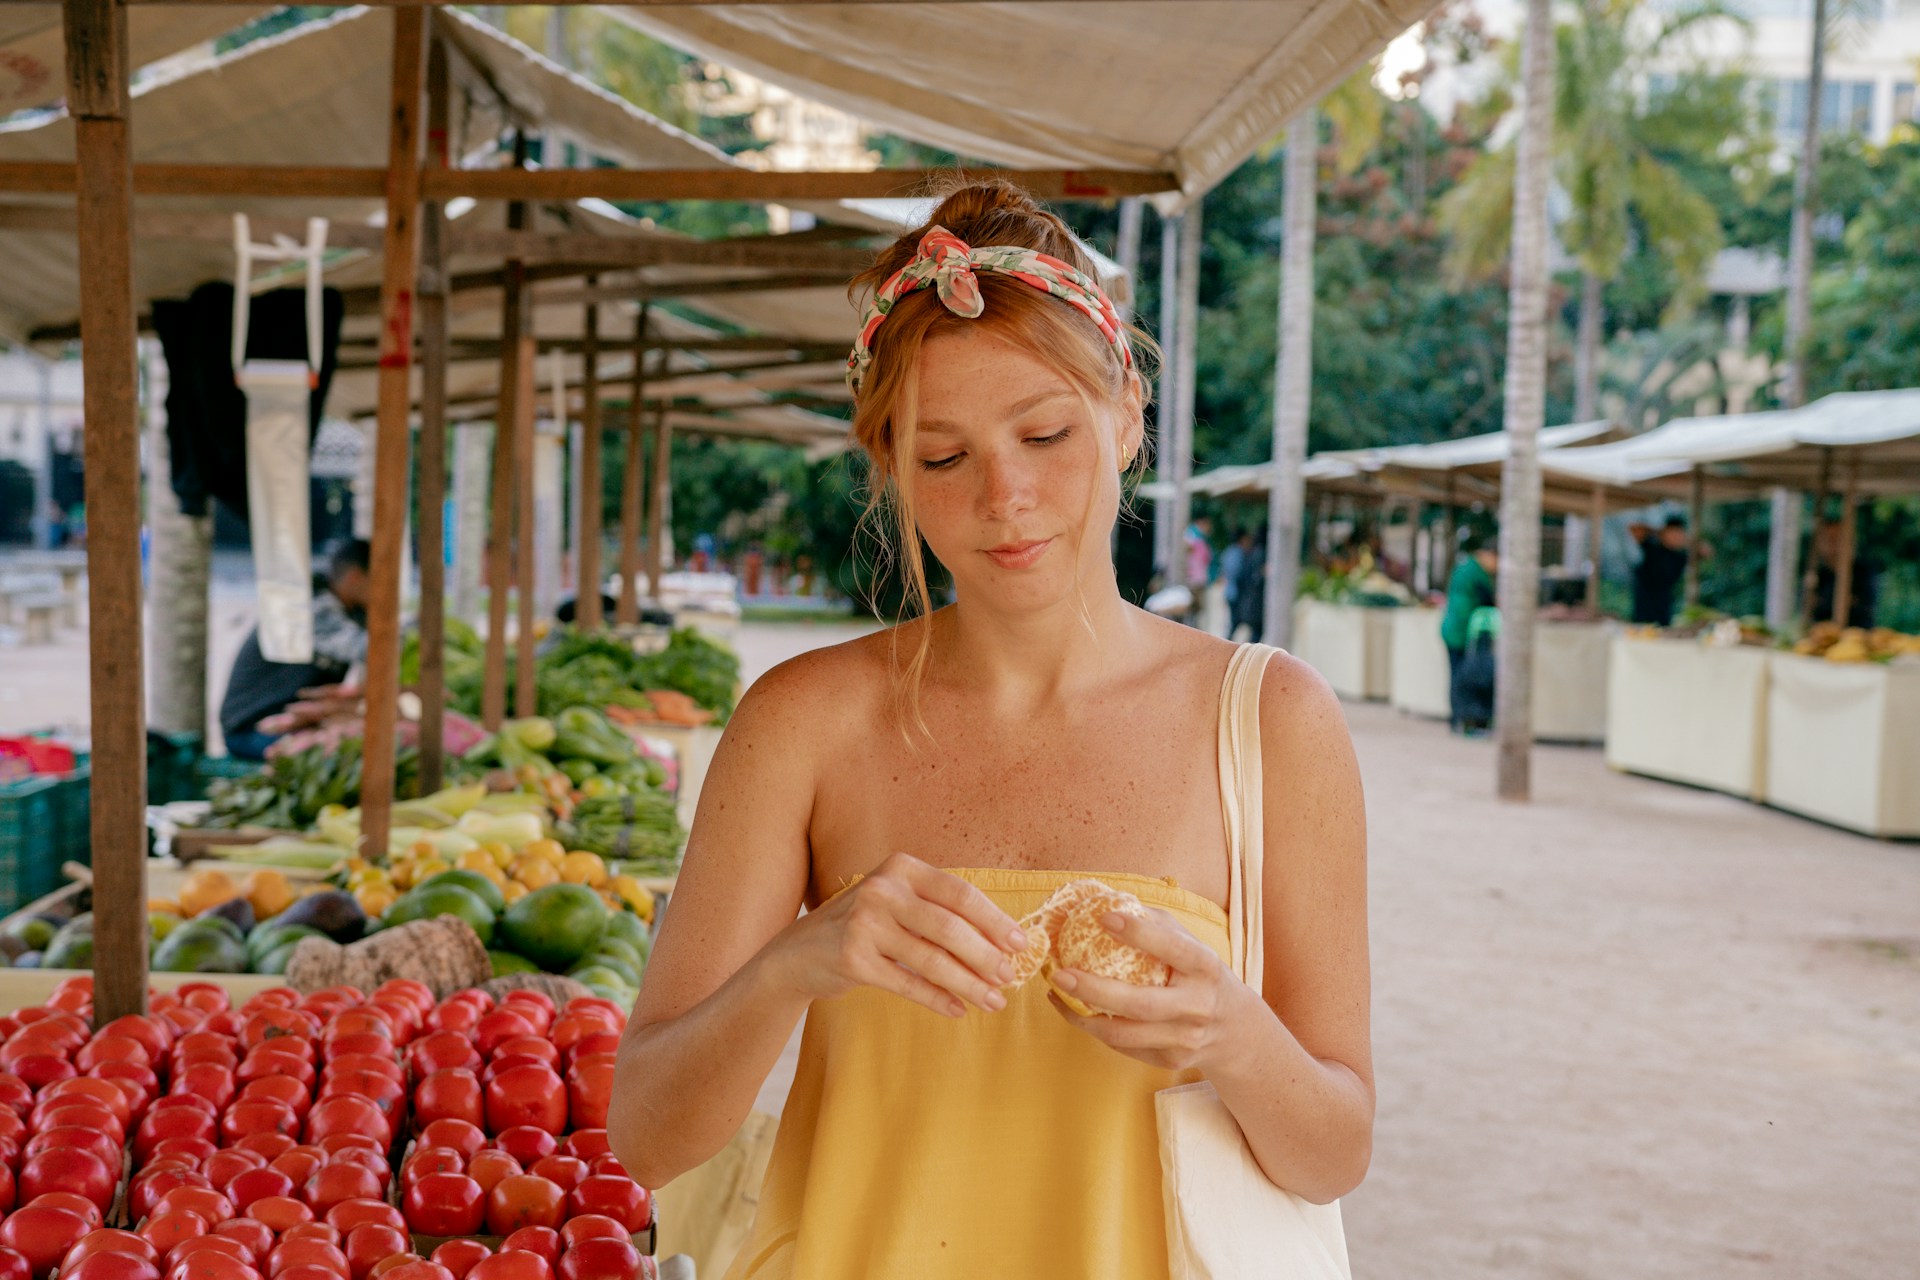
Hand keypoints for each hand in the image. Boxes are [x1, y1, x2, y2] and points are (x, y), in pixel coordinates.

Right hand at [772, 852, 1028, 1018]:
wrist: (800, 952)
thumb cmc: (864, 926)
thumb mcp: (898, 902)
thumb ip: (938, 911)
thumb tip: (1000, 942)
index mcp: (901, 868)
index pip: (959, 893)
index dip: (994, 919)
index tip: (1020, 943)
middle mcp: (882, 890)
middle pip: (949, 927)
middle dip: (986, 956)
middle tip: (1010, 978)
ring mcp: (864, 924)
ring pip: (931, 959)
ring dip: (968, 984)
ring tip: (993, 1001)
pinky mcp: (852, 959)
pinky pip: (907, 984)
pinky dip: (937, 999)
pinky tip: (957, 1010)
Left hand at [1049, 907, 1251, 1072]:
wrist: (1236, 1032)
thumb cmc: (1201, 976)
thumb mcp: (1193, 946)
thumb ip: (1156, 924)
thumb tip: (1105, 900)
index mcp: (1206, 968)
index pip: (1174, 949)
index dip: (1140, 934)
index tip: (1105, 918)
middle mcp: (1198, 1006)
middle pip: (1140, 1004)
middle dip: (1095, 989)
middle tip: (1060, 972)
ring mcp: (1185, 1039)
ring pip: (1124, 1034)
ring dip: (1083, 1015)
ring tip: (1057, 992)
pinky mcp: (1171, 1061)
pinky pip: (1124, 1047)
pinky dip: (1094, 1028)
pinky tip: (1075, 1009)